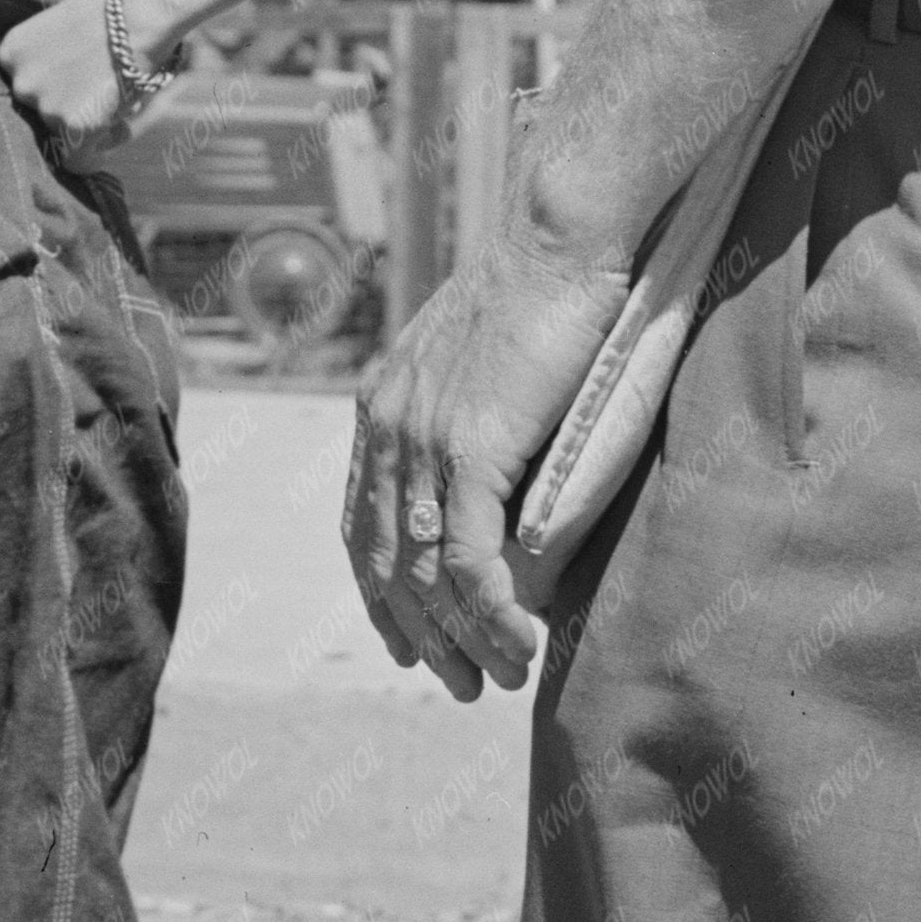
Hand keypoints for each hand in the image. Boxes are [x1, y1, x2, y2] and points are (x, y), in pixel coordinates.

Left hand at [1, 0, 159, 148]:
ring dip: (84, 128)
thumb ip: (50, 63)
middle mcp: (20, 82)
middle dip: (66, 111)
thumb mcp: (62, 32)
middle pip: (38, 116)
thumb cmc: (111, 12)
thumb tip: (63, 97)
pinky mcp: (72, 126)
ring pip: (61, 137)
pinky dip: (97, 153)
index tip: (75, 90)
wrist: (138, 11)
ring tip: (114, 105)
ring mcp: (44, 106)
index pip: (23, 91)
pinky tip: (118, 128)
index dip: (52, 93)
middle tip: (98, 98)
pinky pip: (80, 160)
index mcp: (12, 52)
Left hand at [340, 223, 631, 704]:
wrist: (558, 236)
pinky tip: (519, 644)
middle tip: (464, 684)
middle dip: (422, 638)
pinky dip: (492, 617)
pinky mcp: (471, 448)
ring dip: (464, 641)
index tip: (410, 645)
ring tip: (503, 679)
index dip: (382, 597)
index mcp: (382, 405)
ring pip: (427, 575)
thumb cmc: (538, 288)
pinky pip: (469, 560)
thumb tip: (486, 485)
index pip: (362, 526)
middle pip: (386, 565)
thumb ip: (465, 421)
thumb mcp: (478, 362)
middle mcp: (387, 424)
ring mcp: (424, 437)